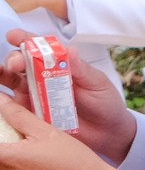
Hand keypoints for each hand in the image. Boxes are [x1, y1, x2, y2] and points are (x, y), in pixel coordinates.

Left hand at [0, 94, 122, 169]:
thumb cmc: (73, 161)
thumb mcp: (46, 132)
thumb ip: (17, 115)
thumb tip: (2, 100)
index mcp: (4, 158)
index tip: (4, 128)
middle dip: (1, 146)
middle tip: (10, 138)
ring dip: (3, 162)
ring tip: (16, 152)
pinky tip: (23, 167)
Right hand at [2, 31, 137, 164]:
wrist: (109, 132)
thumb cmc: (105, 102)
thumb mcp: (97, 84)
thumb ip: (82, 69)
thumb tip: (70, 50)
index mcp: (58, 64)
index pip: (38, 47)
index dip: (24, 39)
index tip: (14, 36)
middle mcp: (42, 76)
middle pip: (20, 62)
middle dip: (14, 59)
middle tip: (17, 64)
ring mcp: (35, 94)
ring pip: (12, 81)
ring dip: (3, 75)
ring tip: (1, 72)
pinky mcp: (31, 113)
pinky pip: (12, 106)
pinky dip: (4, 100)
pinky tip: (1, 97)